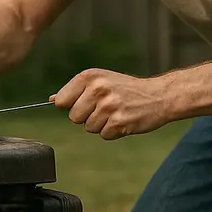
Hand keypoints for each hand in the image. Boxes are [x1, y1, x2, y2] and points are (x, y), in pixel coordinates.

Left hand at [51, 69, 169, 139]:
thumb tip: (52, 100)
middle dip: (87, 117)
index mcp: (90, 76)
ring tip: (116, 113)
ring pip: (88, 128)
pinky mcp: (119, 122)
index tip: (85, 103)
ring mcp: (108, 106)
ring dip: (101, 125)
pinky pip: (104, 135)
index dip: (72, 106)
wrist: (159, 96)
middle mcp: (98, 89)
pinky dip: (113, 132)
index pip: (61, 101)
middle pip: (74, 117)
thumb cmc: (127, 89)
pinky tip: (124, 120)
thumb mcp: (101, 80)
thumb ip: (77, 90)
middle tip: (105, 108)